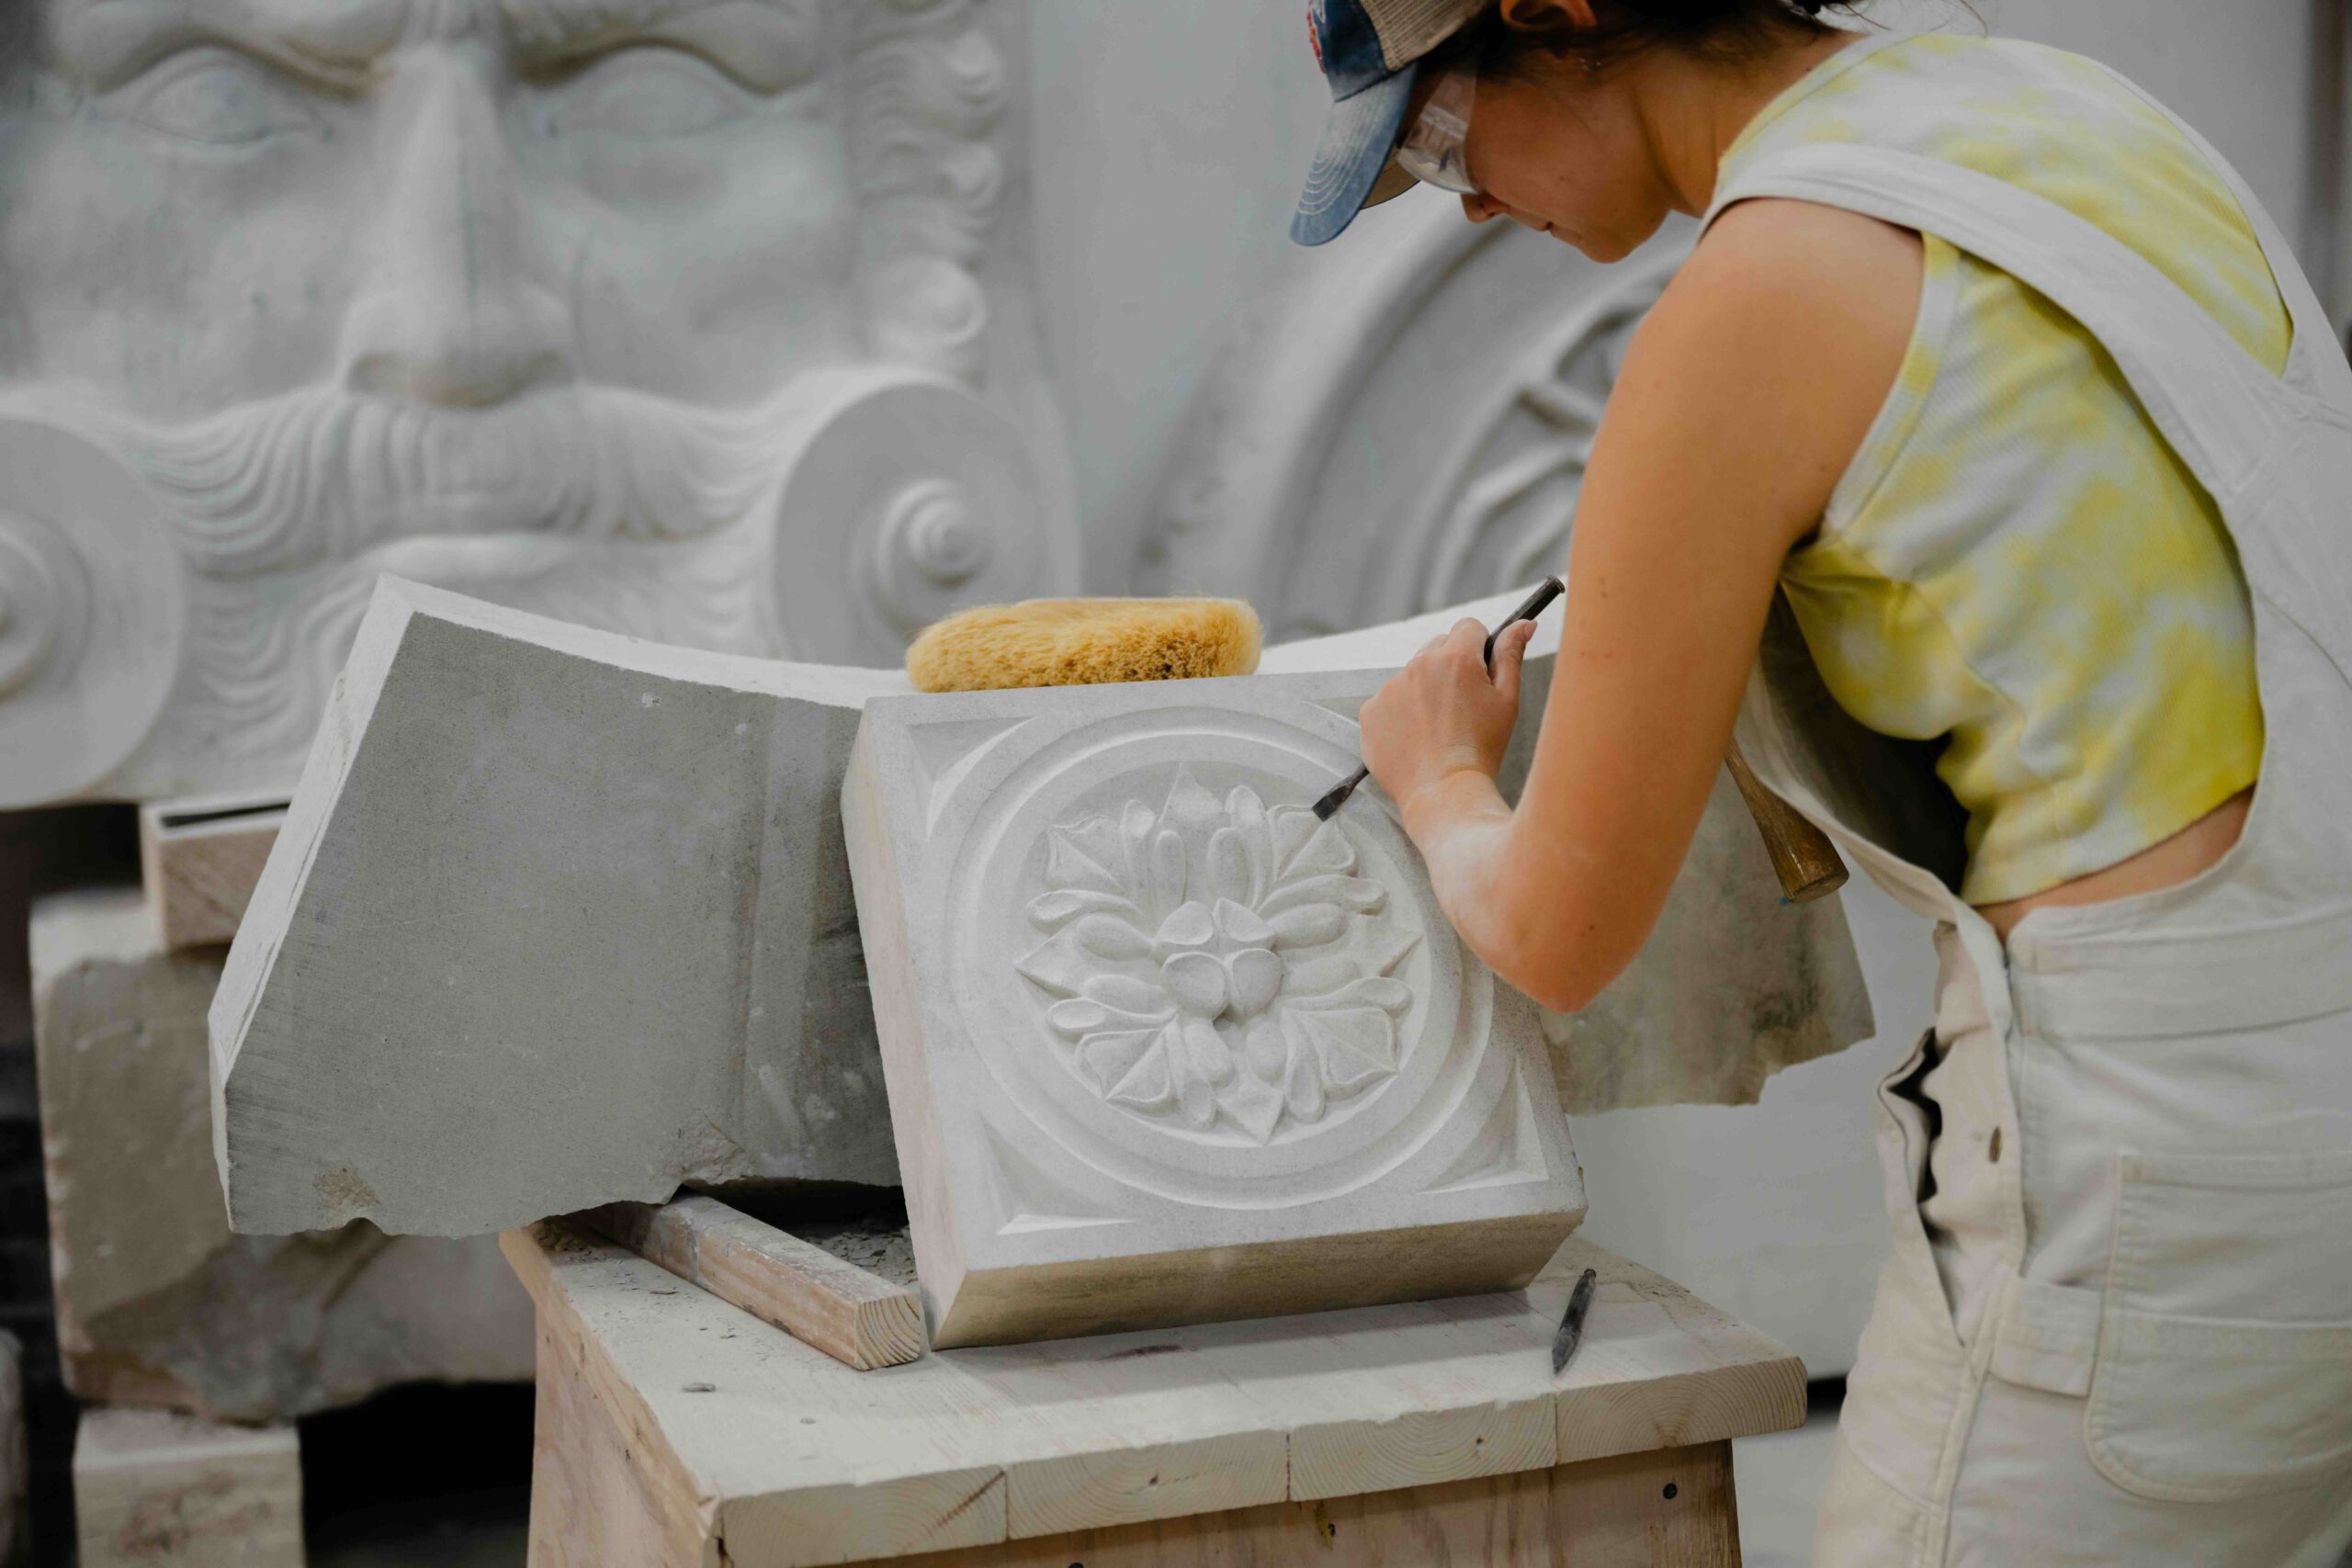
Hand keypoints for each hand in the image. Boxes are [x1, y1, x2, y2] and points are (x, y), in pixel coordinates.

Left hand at [1358, 617, 1537, 823]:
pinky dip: (1400, 714)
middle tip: (1461, 706)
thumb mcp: (1507, 701)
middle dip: (1450, 667)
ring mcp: (1390, 688)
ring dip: (1424, 690)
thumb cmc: (1482, 750)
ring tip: (1439, 728)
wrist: (1444, 793)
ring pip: (1411, 675)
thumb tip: (1524, 623)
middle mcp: (1418, 665)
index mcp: (1456, 658)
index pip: (1468, 627)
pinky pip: (1388, 700)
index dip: (1478, 647)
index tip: (1480, 671)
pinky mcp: (1370, 711)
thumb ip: (1511, 655)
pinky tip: (1416, 738)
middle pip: (1437, 647)